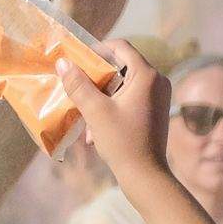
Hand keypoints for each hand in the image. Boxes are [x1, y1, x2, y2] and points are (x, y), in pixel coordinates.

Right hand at [54, 40, 168, 183]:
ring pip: (124, 85)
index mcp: (147, 75)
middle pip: (122, 67)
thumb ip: (78, 85)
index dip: (98, 50)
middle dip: (97, 80)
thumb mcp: (95, 112)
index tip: (79, 62)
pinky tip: (98, 130)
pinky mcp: (156, 110)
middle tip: (79, 91)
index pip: (121, 47)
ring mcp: (159, 96)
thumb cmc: (122, 142)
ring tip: (87, 118)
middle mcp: (157, 80)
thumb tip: (63, 62)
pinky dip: (113, 107)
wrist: (145, 175)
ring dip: (102, 98)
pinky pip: (131, 99)